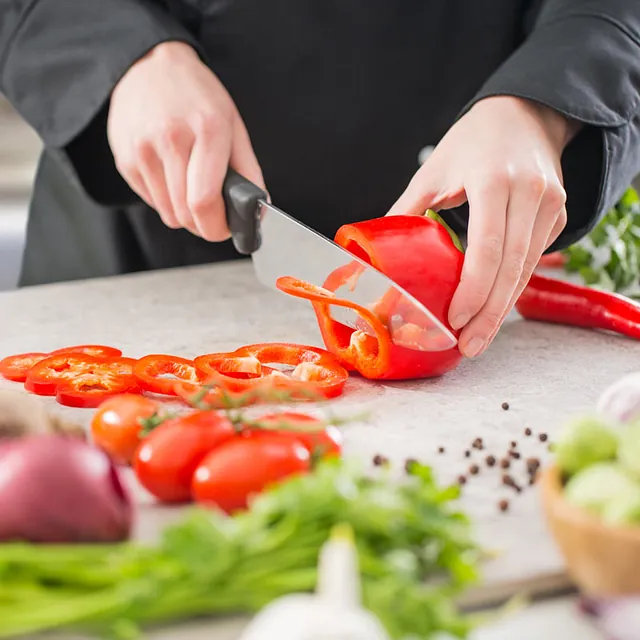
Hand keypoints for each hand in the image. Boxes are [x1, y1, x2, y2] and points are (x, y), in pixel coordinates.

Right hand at [107, 42, 263, 239]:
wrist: (149, 66)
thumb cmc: (198, 97)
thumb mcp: (233, 125)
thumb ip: (249, 171)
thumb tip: (257, 212)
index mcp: (207, 130)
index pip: (205, 201)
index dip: (217, 227)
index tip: (225, 229)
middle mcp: (171, 139)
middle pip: (186, 214)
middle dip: (204, 225)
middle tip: (214, 215)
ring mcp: (143, 150)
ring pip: (168, 214)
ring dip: (185, 215)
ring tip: (193, 191)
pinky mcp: (125, 159)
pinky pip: (152, 202)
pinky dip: (166, 201)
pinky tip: (172, 177)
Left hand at [388, 96, 578, 356]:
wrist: (525, 115)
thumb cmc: (471, 142)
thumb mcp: (432, 171)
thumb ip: (406, 213)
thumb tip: (376, 256)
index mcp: (495, 179)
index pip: (489, 246)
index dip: (474, 289)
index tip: (456, 320)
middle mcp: (530, 193)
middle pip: (511, 267)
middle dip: (489, 314)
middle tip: (468, 347)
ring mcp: (550, 205)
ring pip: (526, 269)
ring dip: (502, 308)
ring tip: (478, 340)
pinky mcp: (557, 216)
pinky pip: (533, 260)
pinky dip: (512, 288)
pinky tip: (493, 310)